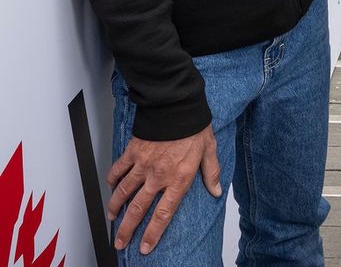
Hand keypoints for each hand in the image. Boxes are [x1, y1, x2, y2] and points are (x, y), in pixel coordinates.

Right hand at [107, 126, 220, 253]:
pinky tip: (110, 187)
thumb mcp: (209, 149)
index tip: (145, 247)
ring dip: (115, 208)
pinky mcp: (133, 152)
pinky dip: (112, 180)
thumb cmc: (195, 126)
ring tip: (112, 219)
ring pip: (123, 192)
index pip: (163, 214)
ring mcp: (143, 164)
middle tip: (120, 243)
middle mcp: (158, 175)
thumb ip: (212, 172)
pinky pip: (118, 170)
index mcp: (178, 178)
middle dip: (127, 230)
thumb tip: (216, 191)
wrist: (177, 105)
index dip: (153, 234)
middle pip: (138, 210)